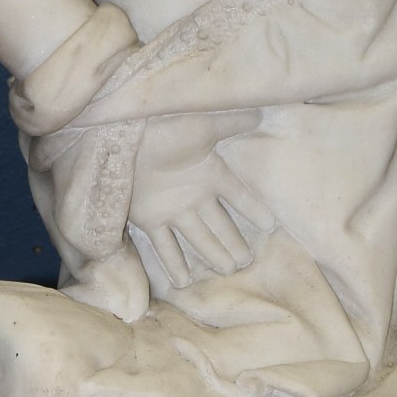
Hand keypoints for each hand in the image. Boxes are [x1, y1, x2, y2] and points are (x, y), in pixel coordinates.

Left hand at [127, 111, 272, 282]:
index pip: (239, 196)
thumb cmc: (167, 126)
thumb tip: (260, 113)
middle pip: (220, 224)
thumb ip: (233, 121)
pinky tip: (183, 283)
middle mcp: (194, 194)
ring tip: (227, 270)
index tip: (271, 227)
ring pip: (199, 238)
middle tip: (246, 261)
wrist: (126, 134)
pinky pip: (166, 246)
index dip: (254, 210)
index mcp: (209, 171)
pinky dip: (174, 264)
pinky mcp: (149, 219)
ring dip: (212, 254)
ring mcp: (172, 209)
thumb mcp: (204, 124)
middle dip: (233, 242)